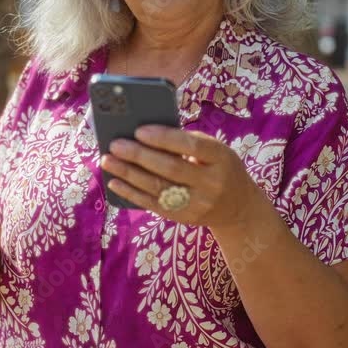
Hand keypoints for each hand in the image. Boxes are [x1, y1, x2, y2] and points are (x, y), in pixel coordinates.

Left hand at [101, 125, 265, 229]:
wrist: (239, 208)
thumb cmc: (220, 168)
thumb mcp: (217, 151)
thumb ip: (189, 143)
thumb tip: (145, 135)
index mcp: (221, 159)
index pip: (191, 147)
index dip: (164, 138)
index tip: (139, 130)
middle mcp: (211, 183)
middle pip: (170, 169)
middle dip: (139, 156)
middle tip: (115, 145)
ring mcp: (197, 204)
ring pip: (157, 188)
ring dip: (128, 174)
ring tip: (107, 160)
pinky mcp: (183, 218)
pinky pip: (153, 204)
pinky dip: (131, 193)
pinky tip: (115, 182)